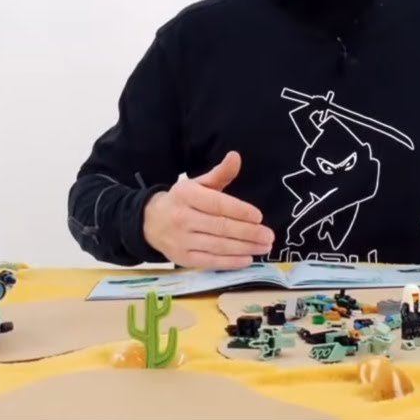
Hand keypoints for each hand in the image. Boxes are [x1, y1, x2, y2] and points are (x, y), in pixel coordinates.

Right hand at [143, 151, 274, 269]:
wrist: (150, 221)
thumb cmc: (182, 201)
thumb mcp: (198, 183)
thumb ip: (219, 173)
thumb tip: (236, 157)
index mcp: (186, 195)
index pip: (217, 204)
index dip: (239, 211)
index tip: (259, 216)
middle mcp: (182, 217)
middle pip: (220, 227)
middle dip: (248, 233)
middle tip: (269, 236)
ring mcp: (181, 240)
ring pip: (218, 246)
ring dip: (245, 248)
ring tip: (264, 246)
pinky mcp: (182, 259)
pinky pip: (210, 262)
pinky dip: (231, 262)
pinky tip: (248, 259)